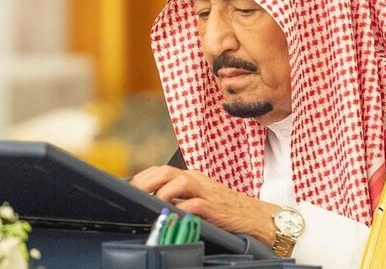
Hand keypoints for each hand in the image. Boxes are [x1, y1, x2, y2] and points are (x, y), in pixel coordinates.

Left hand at [130, 165, 279, 245]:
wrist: (257, 216)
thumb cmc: (226, 208)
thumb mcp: (200, 198)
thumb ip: (179, 198)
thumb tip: (154, 202)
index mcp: (192, 177)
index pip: (161, 170)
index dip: (143, 176)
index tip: (128, 186)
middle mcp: (197, 180)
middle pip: (166, 172)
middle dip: (146, 181)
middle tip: (132, 193)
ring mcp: (206, 192)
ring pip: (179, 182)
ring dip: (161, 192)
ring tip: (149, 203)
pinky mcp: (214, 208)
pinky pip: (194, 205)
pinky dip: (181, 209)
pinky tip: (171, 215)